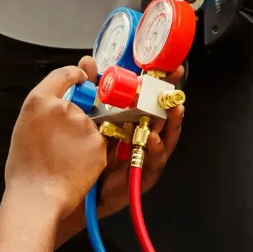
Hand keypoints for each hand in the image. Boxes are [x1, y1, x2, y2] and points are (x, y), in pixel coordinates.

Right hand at [4, 64, 108, 224]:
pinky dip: (90, 152)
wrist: (37, 196)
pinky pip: (98, 142)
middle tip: (61, 141)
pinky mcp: (98, 142)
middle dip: (76, 118)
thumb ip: (42, 111)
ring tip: (64, 158)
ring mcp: (83, 124)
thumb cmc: (25, 170)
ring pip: (90, 125)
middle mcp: (62, 108)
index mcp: (38, 101)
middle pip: (79, 104)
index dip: (75, 74)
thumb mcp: (24, 128)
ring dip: (82, 137)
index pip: (63, 74)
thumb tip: (57, 104)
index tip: (82, 76)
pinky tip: (74, 165)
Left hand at [83, 56, 184, 226]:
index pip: (153, 99)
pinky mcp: (144, 175)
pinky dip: (156, 150)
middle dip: (173, 101)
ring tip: (174, 111)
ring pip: (167, 138)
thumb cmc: (87, 153)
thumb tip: (87, 63)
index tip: (171, 69)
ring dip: (172, 124)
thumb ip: (91, 89)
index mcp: (134, 121)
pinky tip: (154, 139)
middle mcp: (144, 137)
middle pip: (165, 116)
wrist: (77, 188)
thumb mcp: (89, 117)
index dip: (163, 84)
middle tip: (176, 88)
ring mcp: (146, 156)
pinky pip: (154, 162)